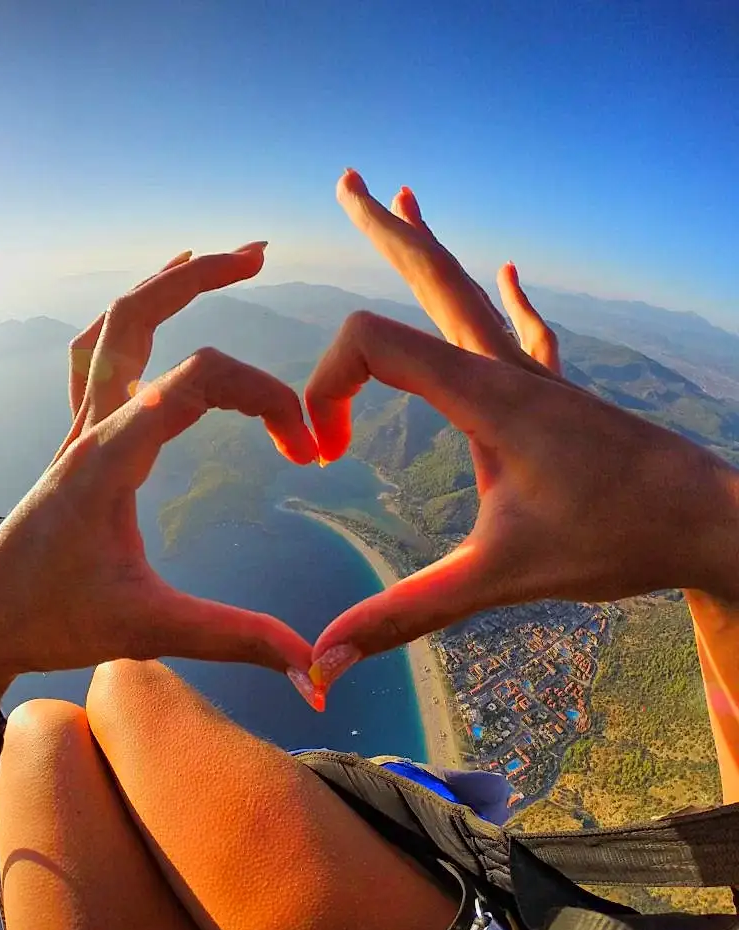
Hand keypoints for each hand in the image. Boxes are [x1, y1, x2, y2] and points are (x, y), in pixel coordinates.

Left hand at [0, 245, 317, 709]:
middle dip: (199, 279)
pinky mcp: (79, 437)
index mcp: (110, 457)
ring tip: (215, 259)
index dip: (267, 397)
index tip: (307, 448)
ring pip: (112, 325)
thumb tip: (312, 668)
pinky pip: (97, 355)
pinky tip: (156, 313)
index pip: (199, 381)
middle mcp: (91, 427)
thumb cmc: (54, 619)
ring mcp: (79, 426)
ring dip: (163, 285)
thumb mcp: (151, 630)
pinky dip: (130, 319)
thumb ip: (236, 640)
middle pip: (138, 317)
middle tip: (259, 255)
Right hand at [304, 170, 738, 692]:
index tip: (323, 455)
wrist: (710, 521)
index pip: (372, 344)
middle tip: (347, 180)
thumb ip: (405, 613)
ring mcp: (539, 376)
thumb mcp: (498, 579)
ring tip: (405, 198)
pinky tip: (512, 269)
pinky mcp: (560, 396)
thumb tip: (322, 657)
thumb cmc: (616, 540)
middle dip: (384, 229)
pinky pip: (524, 328)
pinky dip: (504, 296)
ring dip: (431, 250)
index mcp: (485, 396)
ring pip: (472, 292)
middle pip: (431, 275)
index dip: (324, 389)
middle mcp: (508, 370)